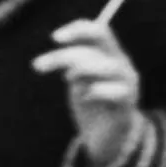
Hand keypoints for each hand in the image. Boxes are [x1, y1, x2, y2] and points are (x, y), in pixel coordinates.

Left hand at [36, 19, 148, 166]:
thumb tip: (57, 53)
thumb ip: (74, 63)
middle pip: (99, 46)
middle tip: (37, 66)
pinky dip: (97, 92)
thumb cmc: (92, 103)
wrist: (110, 136)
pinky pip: (116, 92)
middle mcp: (122, 65)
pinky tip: (85, 99)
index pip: (99, 31)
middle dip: (66, 53)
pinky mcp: (127, 104)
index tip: (54, 39)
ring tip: (67, 80)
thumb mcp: (79, 78)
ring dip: (81, 69)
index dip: (78, 29)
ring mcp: (128, 84)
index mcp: (111, 55)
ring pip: (108, 66)